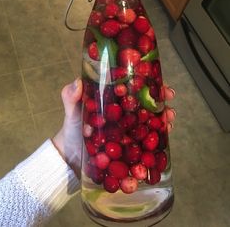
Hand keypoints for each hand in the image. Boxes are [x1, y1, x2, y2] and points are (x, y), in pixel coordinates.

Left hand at [52, 79, 175, 177]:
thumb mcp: (71, 111)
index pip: (133, 86)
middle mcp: (124, 113)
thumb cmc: (72, 129)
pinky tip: (164, 139)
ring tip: (169, 120)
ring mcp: (128, 129)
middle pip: (146, 103)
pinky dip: (157, 140)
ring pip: (150, 121)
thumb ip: (70, 97)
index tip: (159, 82)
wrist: (70, 156)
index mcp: (113, 100)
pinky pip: (145, 142)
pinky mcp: (130, 146)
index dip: (148, 83)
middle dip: (161, 101)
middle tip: (169, 100)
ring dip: (163, 120)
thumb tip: (78, 83)